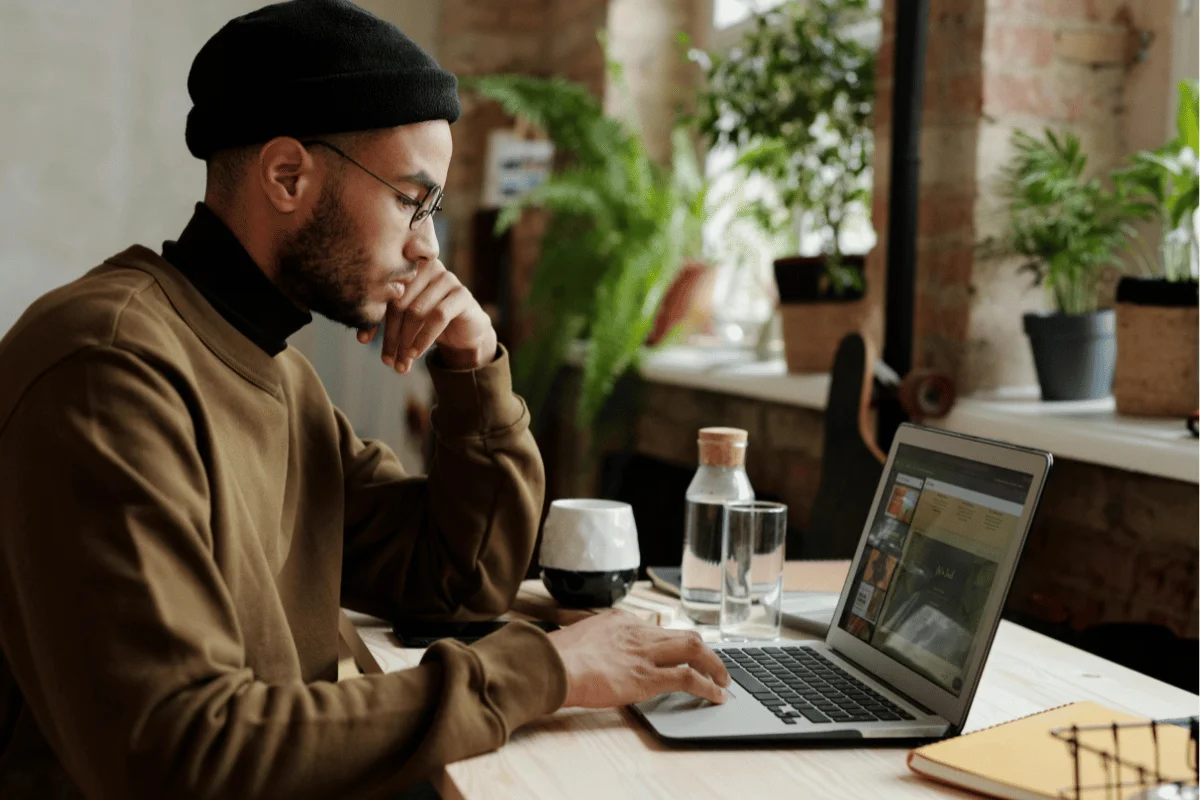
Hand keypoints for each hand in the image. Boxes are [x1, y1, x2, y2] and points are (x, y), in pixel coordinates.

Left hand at [357, 259, 497, 372]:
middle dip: (391, 335)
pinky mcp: (461, 294)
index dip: (372, 317)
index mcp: (408, 266)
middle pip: (399, 302)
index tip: (363, 341)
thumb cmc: (429, 322)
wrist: (465, 331)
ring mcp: (446, 278)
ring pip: (416, 311)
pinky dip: (424, 338)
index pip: (384, 292)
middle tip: (387, 360)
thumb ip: (385, 320)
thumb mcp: (404, 320)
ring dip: (406, 341)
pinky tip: (416, 354)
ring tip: (401, 363)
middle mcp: (427, 267)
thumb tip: (361, 338)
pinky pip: (438, 316)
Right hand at [546, 611, 730, 708]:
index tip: (678, 654)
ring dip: (714, 666)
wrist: (551, 665)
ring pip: (695, 650)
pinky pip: (688, 678)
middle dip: (705, 651)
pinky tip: (716, 696)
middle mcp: (637, 632)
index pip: (656, 629)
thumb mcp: (577, 638)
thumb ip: (595, 643)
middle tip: (715, 665)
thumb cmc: (555, 657)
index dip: (673, 644)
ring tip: (723, 680)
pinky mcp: (647, 677)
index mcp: (619, 620)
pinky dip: (708, 686)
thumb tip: (593, 656)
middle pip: (684, 635)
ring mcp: (644, 653)